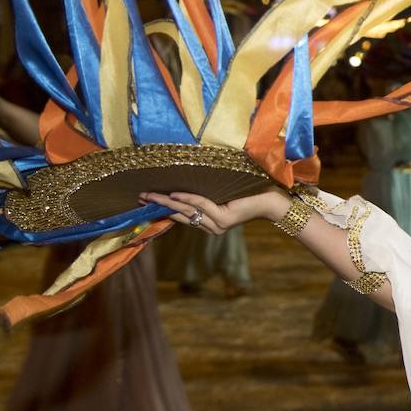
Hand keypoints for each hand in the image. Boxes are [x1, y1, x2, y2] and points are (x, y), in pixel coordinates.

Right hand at [141, 189, 290, 234]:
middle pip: (179, 215)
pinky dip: (186, 198)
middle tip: (140, 197)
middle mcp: (210, 227)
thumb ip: (202, 194)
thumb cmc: (246, 191)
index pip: (181, 216)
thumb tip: (179, 183)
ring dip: (166, 201)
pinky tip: (174, 194)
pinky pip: (200, 205)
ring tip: (149, 195)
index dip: (162, 208)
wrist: (270, 198)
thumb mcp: (219, 192)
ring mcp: (216, 225)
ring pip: (186, 211)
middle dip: (158, 205)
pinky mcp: (223, 219)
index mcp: (208, 223)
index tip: (145, 201)